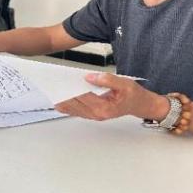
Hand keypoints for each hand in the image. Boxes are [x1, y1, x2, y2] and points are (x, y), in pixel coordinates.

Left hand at [55, 72, 169, 120]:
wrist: (141, 105)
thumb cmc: (133, 94)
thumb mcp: (124, 83)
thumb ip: (107, 79)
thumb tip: (90, 77)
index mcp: (104, 107)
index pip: (82, 97)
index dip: (70, 88)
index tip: (60, 81)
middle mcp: (97, 114)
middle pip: (74, 104)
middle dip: (63, 94)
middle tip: (51, 84)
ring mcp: (94, 116)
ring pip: (72, 109)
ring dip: (62, 100)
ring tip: (53, 89)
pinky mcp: (92, 114)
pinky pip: (76, 111)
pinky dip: (67, 104)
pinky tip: (60, 97)